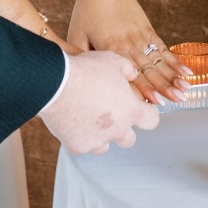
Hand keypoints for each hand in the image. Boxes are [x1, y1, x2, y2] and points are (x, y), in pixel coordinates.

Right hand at [39, 50, 159, 154]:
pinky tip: (72, 123)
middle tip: (108, 114)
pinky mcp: (78, 146)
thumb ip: (127, 69)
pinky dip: (78, 137)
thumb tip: (132, 74)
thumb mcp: (112, 60)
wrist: (55, 83)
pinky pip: (82, 147)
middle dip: (121, 129)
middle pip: (129, 139)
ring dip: (100, 136)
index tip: (138, 110)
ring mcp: (98, 141)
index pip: (151, 121)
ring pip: (104, 147)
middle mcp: (118, 129)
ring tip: (88, 119)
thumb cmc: (85, 70)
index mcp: (131, 110)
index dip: (146, 115)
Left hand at [69, 0, 187, 101]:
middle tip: (179, 99)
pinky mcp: (147, 29)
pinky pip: (163, 47)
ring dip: (174, 75)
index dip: (144, 89)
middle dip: (165, 86)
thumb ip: (81, 57)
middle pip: (150, 69)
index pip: (131, 73)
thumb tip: (83, 79)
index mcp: (112, 47)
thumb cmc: (87, 10)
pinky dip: (175, 60)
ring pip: (160, 60)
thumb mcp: (77, 35)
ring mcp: (141, 36)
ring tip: (186, 89)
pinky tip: (186, 70)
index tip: (156, 102)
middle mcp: (130, 43)